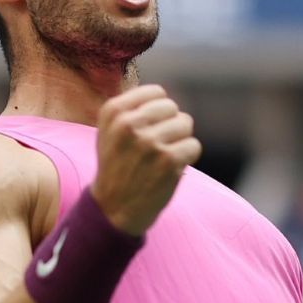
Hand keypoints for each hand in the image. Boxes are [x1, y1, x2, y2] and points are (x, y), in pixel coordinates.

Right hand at [91, 85, 201, 235]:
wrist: (112, 209)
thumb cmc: (116, 166)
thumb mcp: (109, 131)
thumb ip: (132, 108)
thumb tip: (164, 95)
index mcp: (113, 112)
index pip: (156, 93)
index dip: (159, 111)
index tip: (150, 128)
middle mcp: (129, 124)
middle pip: (172, 107)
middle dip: (170, 125)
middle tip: (157, 146)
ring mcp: (149, 142)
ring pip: (185, 124)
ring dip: (179, 141)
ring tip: (163, 157)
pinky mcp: (168, 161)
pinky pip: (194, 146)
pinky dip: (188, 157)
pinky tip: (172, 168)